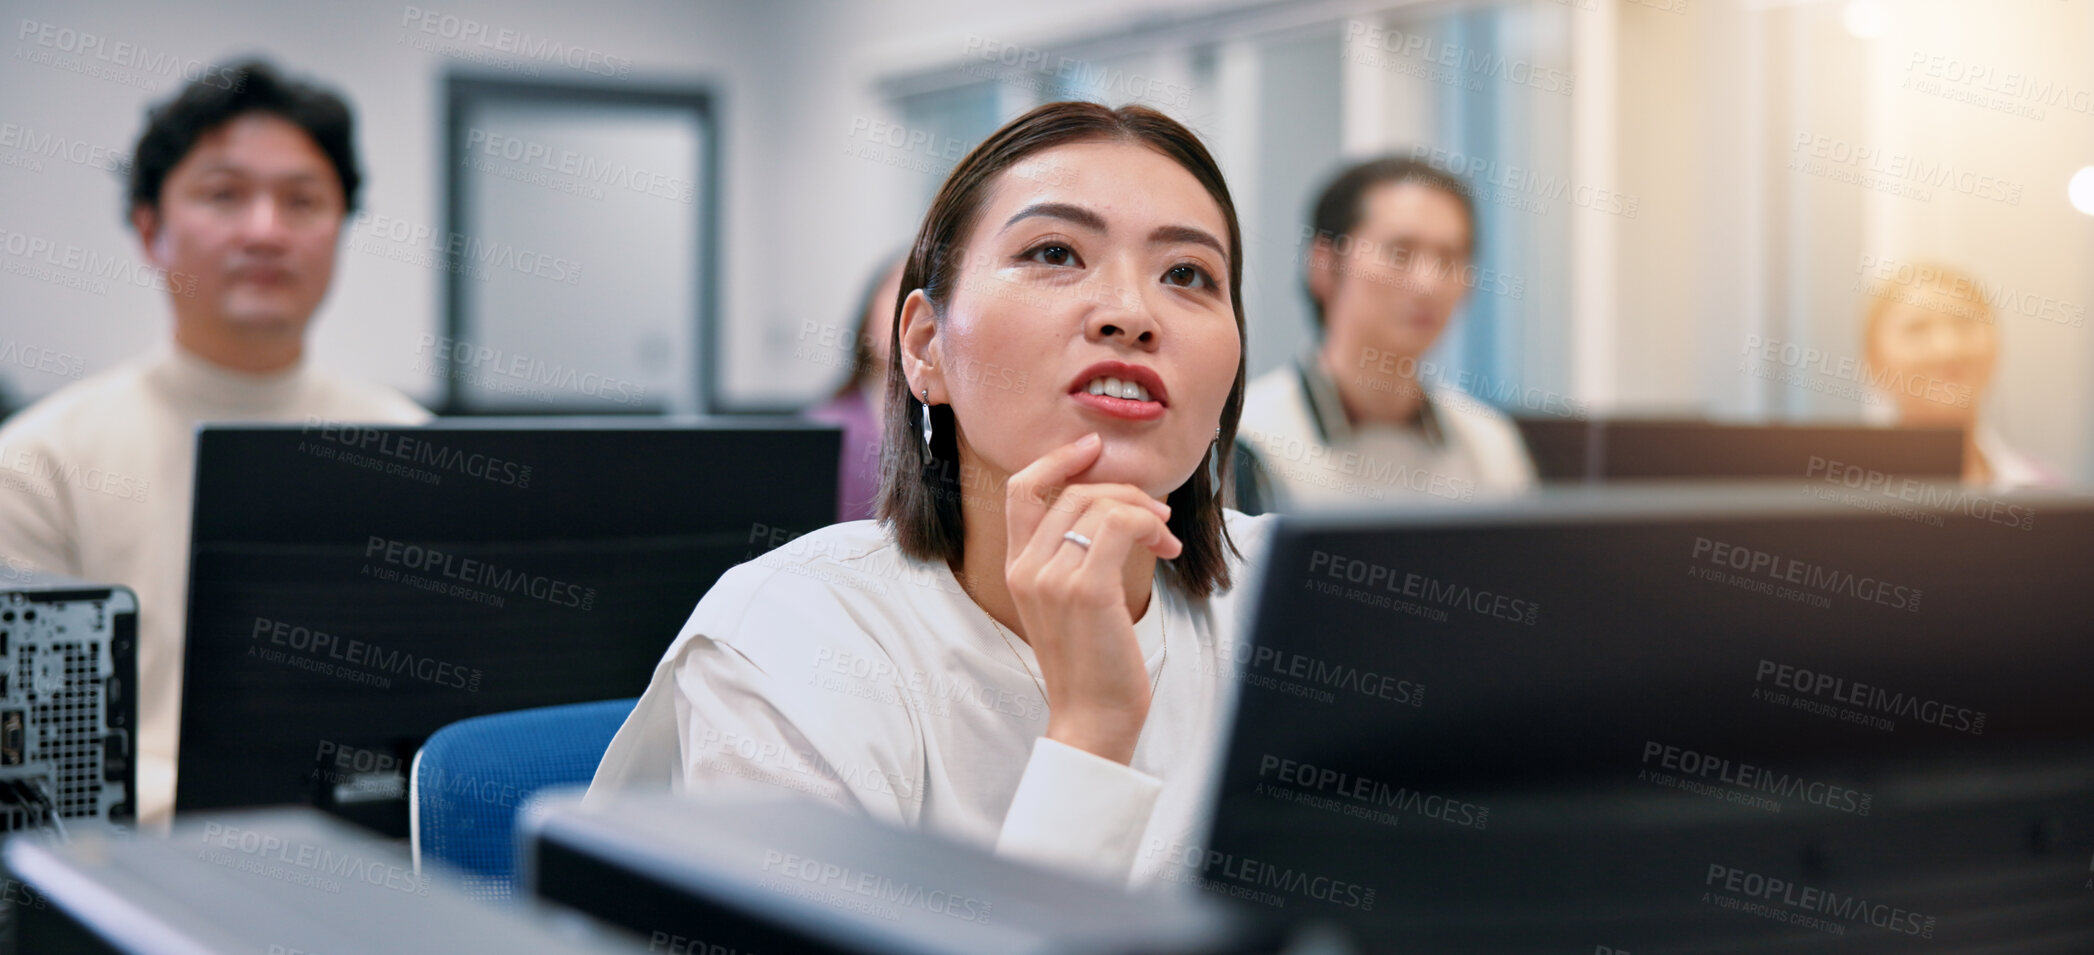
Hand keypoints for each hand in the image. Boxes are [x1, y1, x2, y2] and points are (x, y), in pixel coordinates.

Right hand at [1003, 433, 1181, 764]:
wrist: (1093, 717)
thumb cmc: (1092, 663)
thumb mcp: (1069, 603)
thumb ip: (1075, 558)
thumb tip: (1115, 510)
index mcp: (1017, 568)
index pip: (1022, 489)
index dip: (1058, 459)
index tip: (1095, 447)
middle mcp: (1026, 568)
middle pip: (1074, 491)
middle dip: (1124, 492)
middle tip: (1158, 516)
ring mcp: (1052, 578)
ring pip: (1100, 505)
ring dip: (1144, 511)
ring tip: (1165, 537)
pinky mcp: (1086, 590)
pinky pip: (1120, 526)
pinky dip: (1149, 525)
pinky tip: (1164, 547)